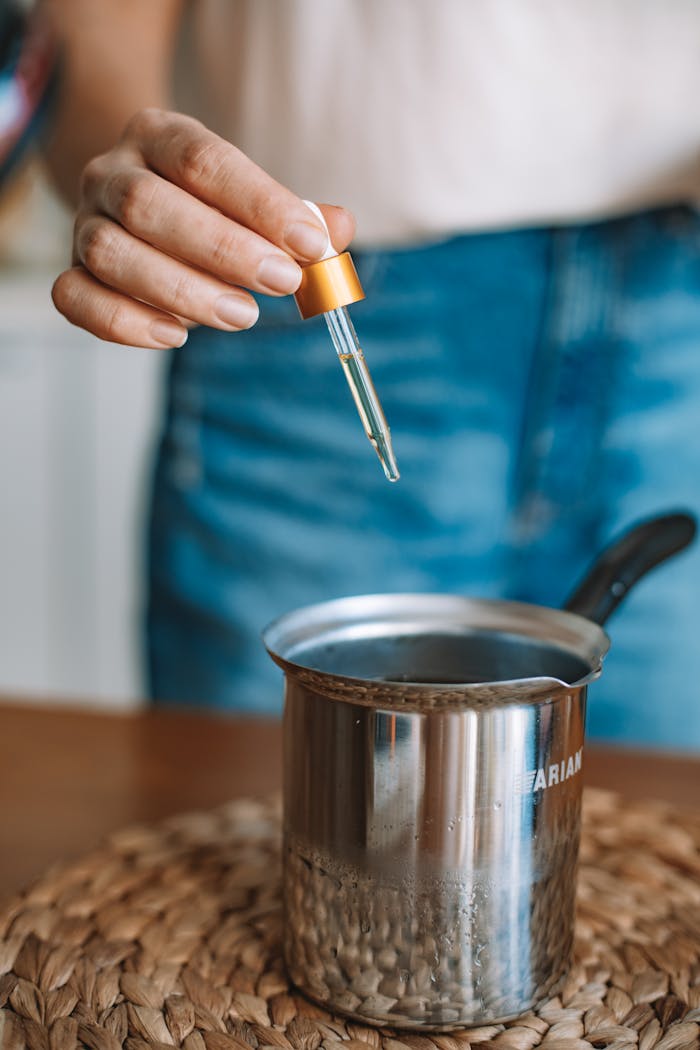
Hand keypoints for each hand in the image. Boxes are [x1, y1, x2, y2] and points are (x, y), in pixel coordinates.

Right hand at [52, 108, 354, 347]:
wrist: (135, 206)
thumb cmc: (208, 207)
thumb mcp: (255, 199)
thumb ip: (298, 216)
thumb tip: (337, 229)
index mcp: (159, 136)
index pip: (204, 161)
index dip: (260, 203)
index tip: (310, 244)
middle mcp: (111, 173)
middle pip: (149, 205)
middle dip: (223, 249)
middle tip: (281, 282)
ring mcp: (85, 224)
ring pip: (112, 254)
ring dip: (182, 291)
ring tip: (242, 316)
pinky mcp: (70, 274)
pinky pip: (76, 299)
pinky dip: (125, 323)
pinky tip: (175, 336)